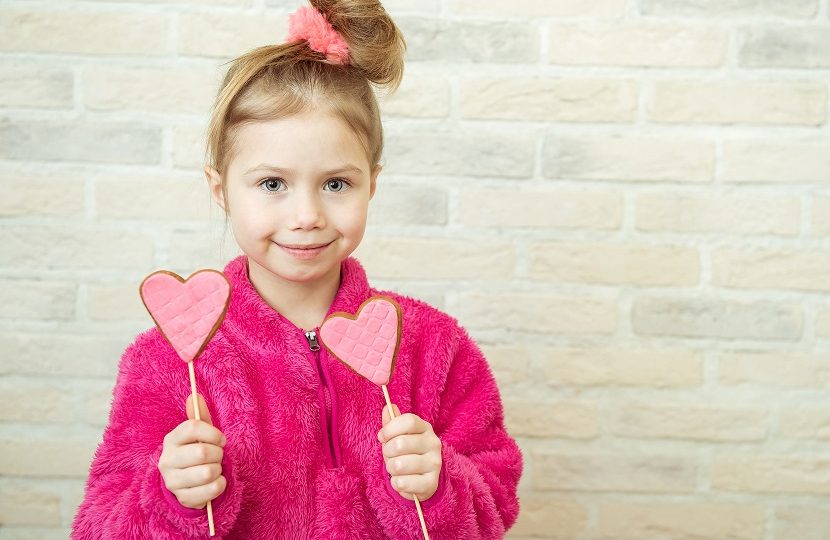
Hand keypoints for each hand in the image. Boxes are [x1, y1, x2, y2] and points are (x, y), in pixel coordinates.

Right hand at [158, 393, 226, 508]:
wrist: (185, 484)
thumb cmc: (195, 451)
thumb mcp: (197, 434)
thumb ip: (198, 415)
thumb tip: (194, 395)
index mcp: (171, 440)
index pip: (192, 427)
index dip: (212, 432)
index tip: (221, 439)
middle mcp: (167, 460)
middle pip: (202, 452)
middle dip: (218, 453)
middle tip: (218, 455)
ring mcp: (173, 481)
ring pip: (207, 472)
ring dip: (219, 468)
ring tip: (215, 468)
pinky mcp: (184, 498)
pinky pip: (212, 489)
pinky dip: (221, 484)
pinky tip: (216, 481)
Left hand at [377, 404, 441, 501]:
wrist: (421, 479)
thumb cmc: (406, 453)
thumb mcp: (398, 436)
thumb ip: (392, 422)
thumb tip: (387, 406)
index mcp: (425, 428)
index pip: (408, 421)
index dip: (390, 428)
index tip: (382, 436)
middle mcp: (433, 444)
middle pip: (400, 443)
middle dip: (387, 451)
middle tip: (390, 455)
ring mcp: (435, 464)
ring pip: (399, 464)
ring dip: (391, 468)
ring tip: (396, 468)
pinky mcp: (431, 483)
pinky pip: (402, 483)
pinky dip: (396, 483)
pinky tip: (401, 481)